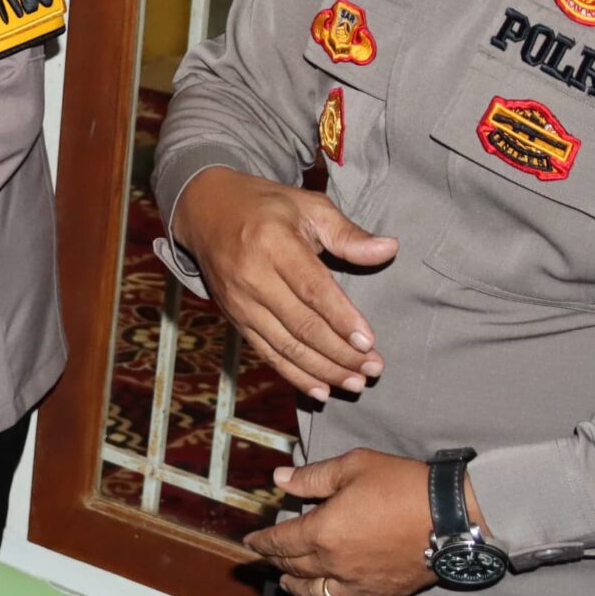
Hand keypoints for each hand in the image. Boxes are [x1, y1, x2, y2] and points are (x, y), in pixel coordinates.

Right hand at [171, 167, 396, 401]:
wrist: (205, 211)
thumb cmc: (265, 207)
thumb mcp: (308, 206)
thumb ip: (348, 233)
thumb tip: (390, 249)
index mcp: (273, 243)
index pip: (312, 288)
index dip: (341, 318)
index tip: (369, 341)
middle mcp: (252, 276)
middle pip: (301, 324)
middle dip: (340, 353)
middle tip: (374, 368)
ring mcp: (240, 301)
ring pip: (285, 345)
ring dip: (323, 370)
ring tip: (356, 383)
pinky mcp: (234, 318)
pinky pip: (267, 352)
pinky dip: (294, 375)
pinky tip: (321, 389)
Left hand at [245, 448, 465, 595]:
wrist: (452, 517)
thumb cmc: (401, 485)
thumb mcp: (353, 467)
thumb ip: (313, 476)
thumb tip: (279, 479)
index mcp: (322, 532)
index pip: (280, 542)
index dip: (262, 542)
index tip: (250, 541)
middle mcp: (334, 564)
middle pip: (294, 568)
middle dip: (276, 561)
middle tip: (267, 557)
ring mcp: (358, 584)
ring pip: (316, 594)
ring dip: (296, 587)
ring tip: (286, 583)